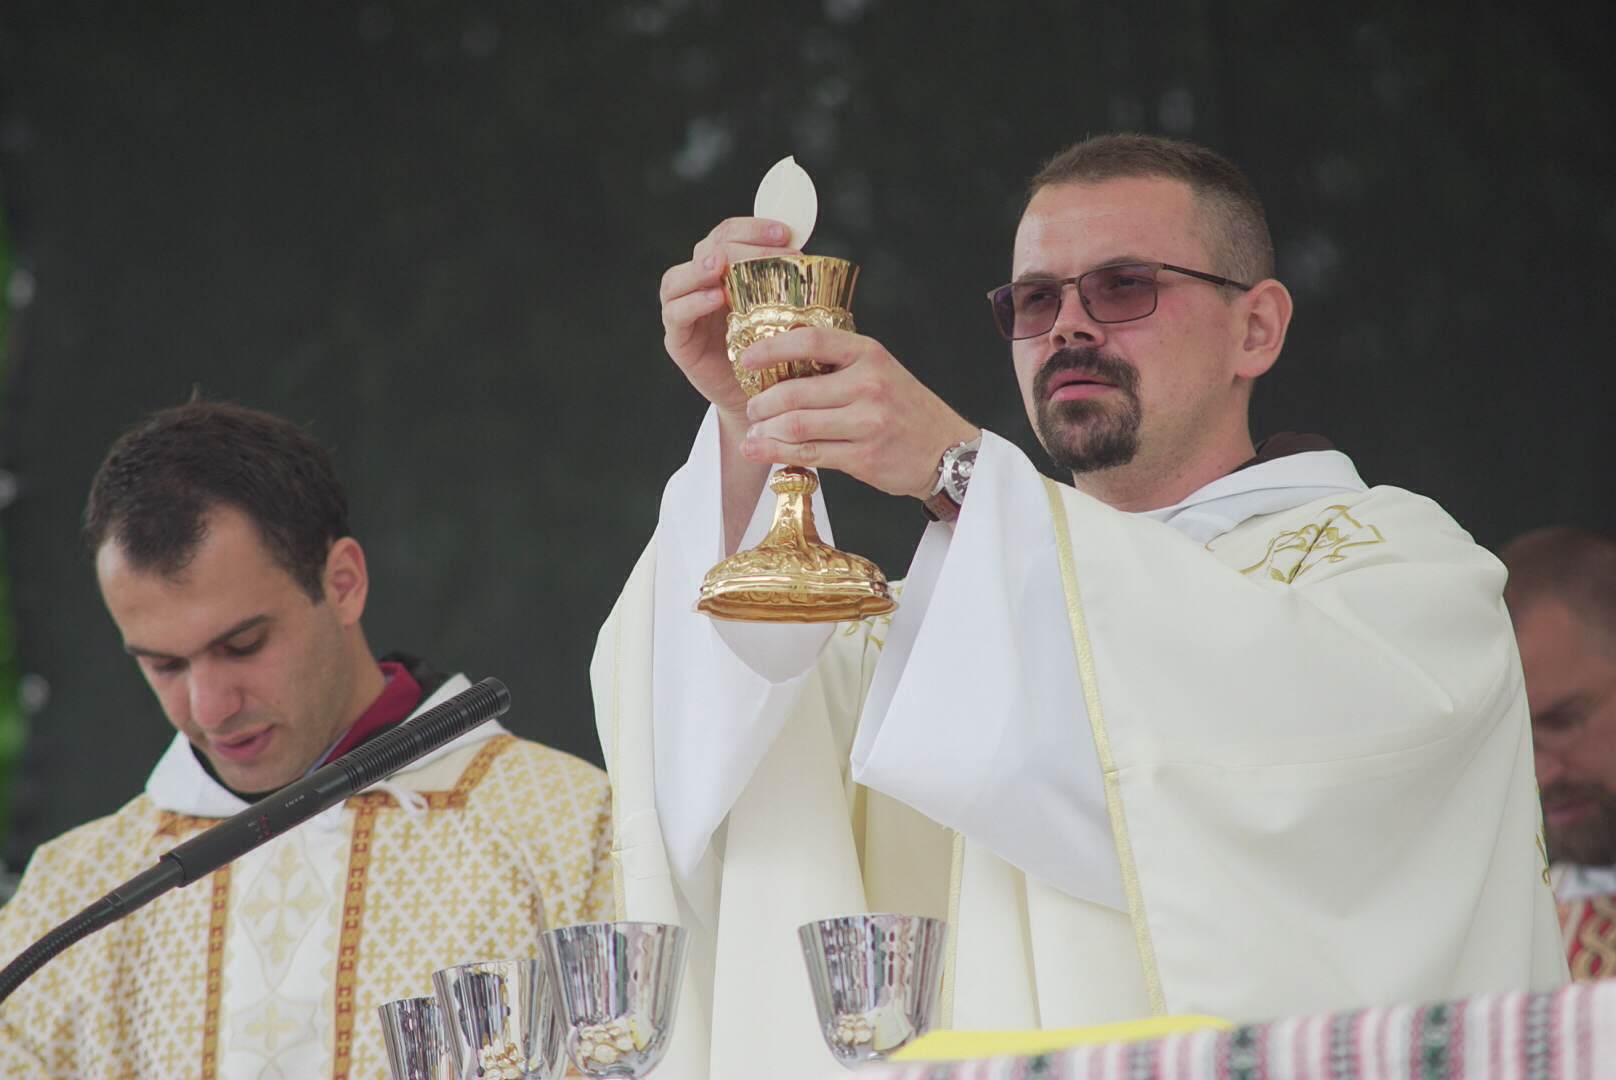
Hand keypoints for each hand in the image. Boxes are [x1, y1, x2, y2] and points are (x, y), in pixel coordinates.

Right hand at [659, 217, 796, 425]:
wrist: (763, 401)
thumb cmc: (775, 354)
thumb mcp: (785, 313)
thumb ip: (788, 285)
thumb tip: (808, 256)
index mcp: (725, 272)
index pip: (730, 234)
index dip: (752, 227)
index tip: (784, 233)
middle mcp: (700, 286)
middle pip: (705, 249)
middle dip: (735, 245)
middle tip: (766, 252)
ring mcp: (684, 313)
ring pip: (677, 278)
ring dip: (699, 268)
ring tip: (720, 266)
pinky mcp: (679, 341)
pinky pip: (676, 315)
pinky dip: (692, 303)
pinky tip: (715, 299)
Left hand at [739, 328, 980, 499]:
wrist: (947, 450)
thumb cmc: (907, 409)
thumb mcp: (880, 370)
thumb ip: (838, 366)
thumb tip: (780, 370)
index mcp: (869, 354)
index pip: (811, 341)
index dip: (771, 349)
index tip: (746, 359)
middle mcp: (868, 385)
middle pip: (796, 392)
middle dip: (762, 403)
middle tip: (752, 408)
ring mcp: (867, 423)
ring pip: (798, 426)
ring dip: (766, 431)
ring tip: (754, 432)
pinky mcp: (864, 456)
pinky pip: (810, 454)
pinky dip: (779, 454)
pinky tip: (763, 451)